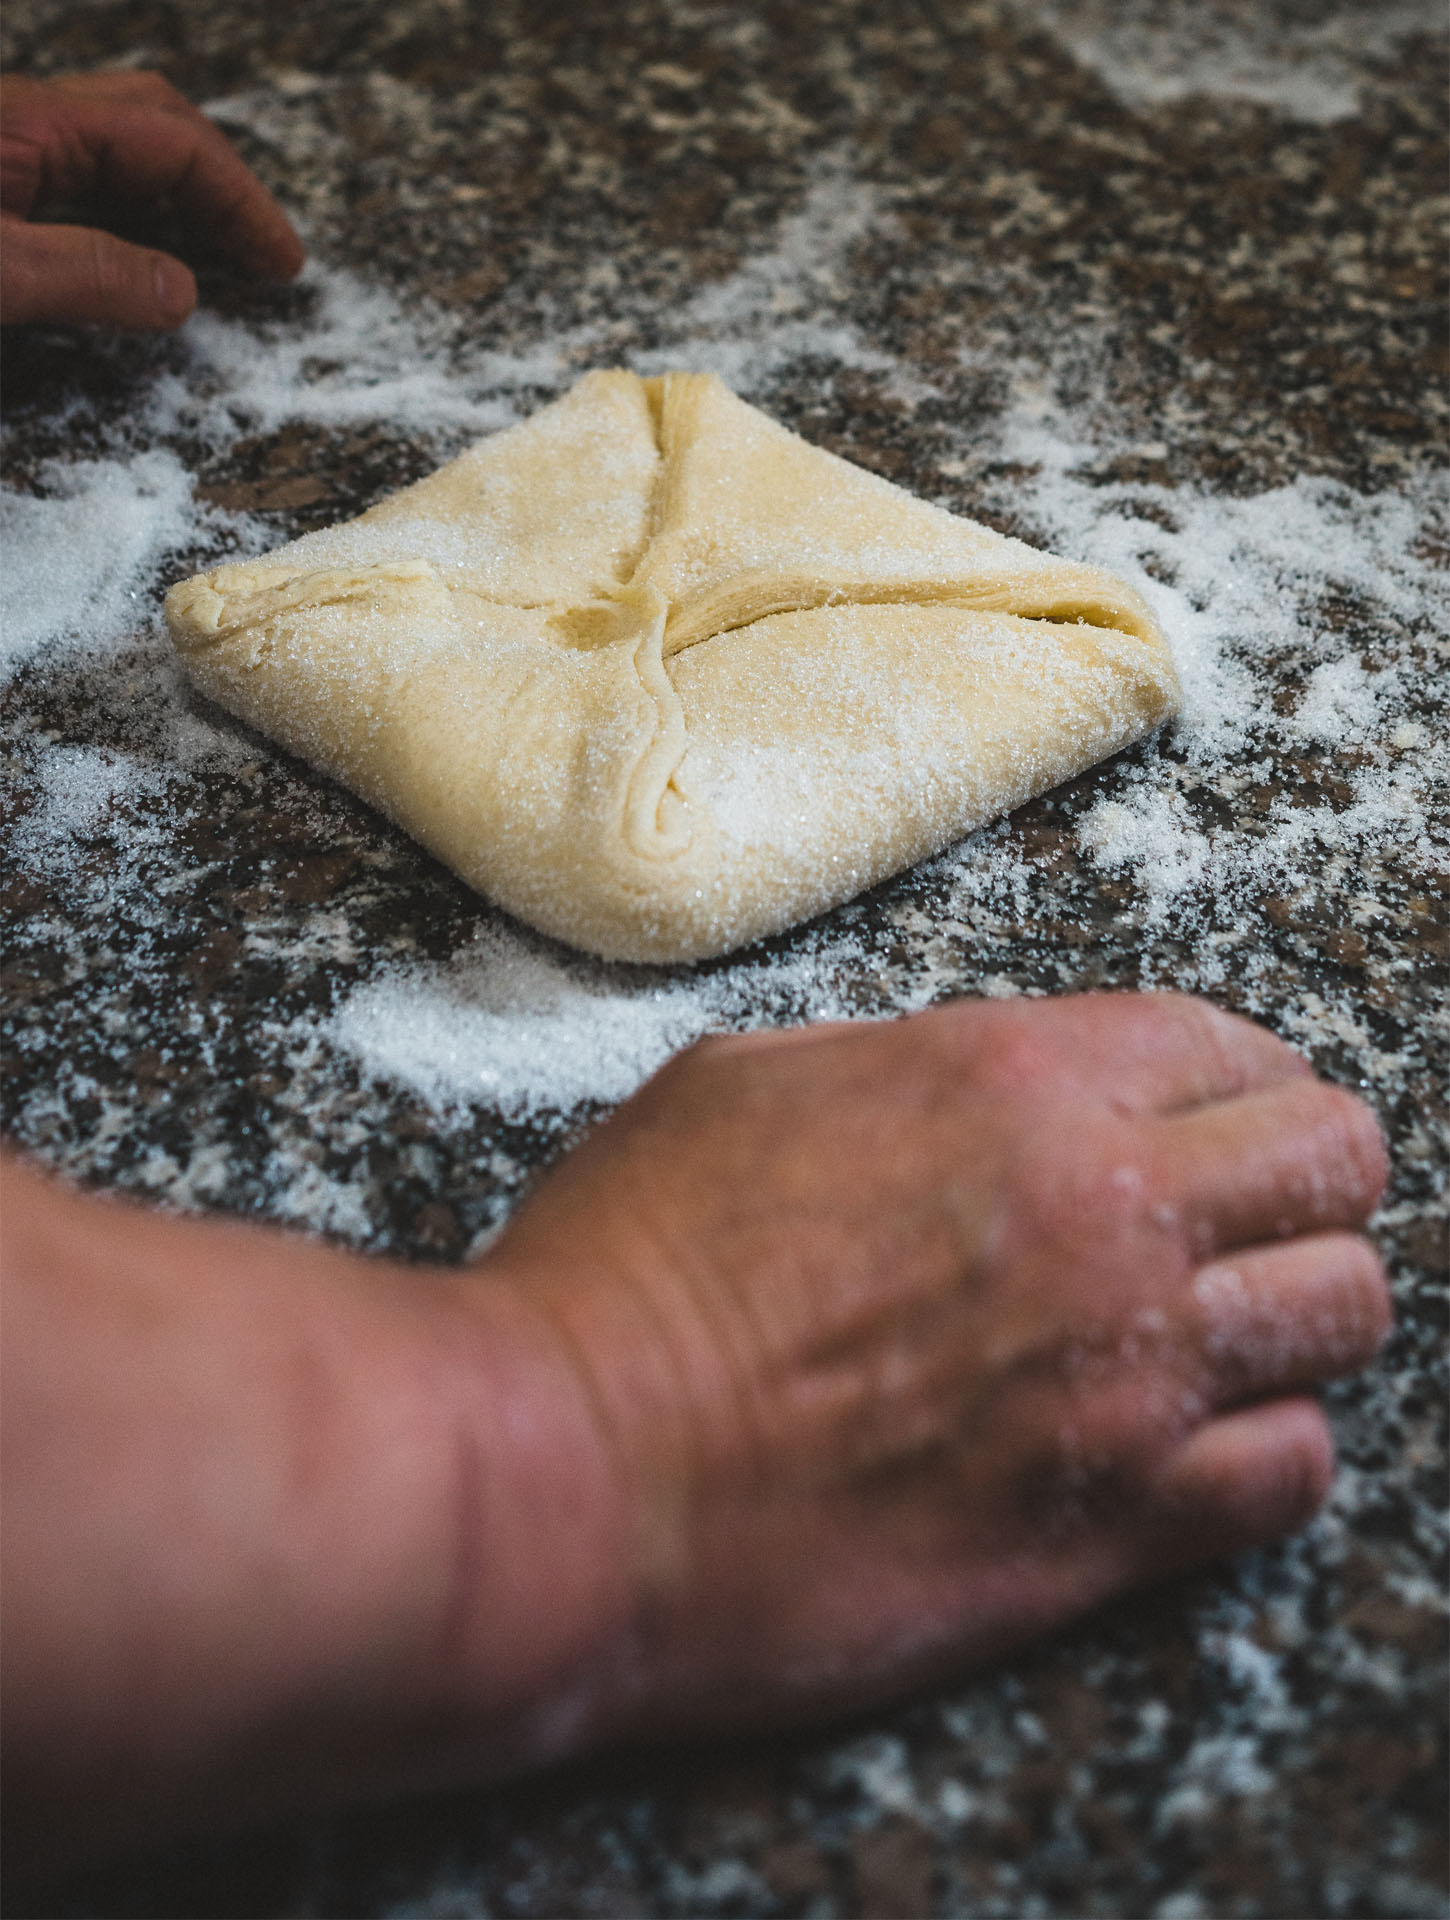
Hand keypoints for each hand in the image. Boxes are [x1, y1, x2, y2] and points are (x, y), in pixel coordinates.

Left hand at [0, 69, 303, 327]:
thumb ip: (88, 277)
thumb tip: (183, 294)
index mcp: (35, 123)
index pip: (174, 144)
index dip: (241, 204)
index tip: (283, 263)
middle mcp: (24, 116)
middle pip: (156, 122)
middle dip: (223, 184)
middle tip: (262, 250)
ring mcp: (3, 139)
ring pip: (116, 141)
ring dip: (179, 187)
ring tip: (216, 244)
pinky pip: (76, 167)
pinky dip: (130, 200)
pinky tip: (134, 239)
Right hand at [486, 992, 1390, 1743]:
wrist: (572, 1469)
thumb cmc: (624, 1269)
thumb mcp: (740, 1084)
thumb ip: (894, 1063)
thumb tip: (963, 1085)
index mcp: (1012, 1081)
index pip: (1231, 1043)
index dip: (1233, 1073)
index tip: (1213, 1110)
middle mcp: (1103, 1211)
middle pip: (1334, 1159)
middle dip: (1297, 1174)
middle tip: (1232, 1211)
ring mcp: (1125, 1374)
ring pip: (1343, 1309)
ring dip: (1292, 1309)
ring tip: (1219, 1329)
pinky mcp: (1111, 1528)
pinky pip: (1293, 1474)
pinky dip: (1261, 1450)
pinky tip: (1186, 1444)